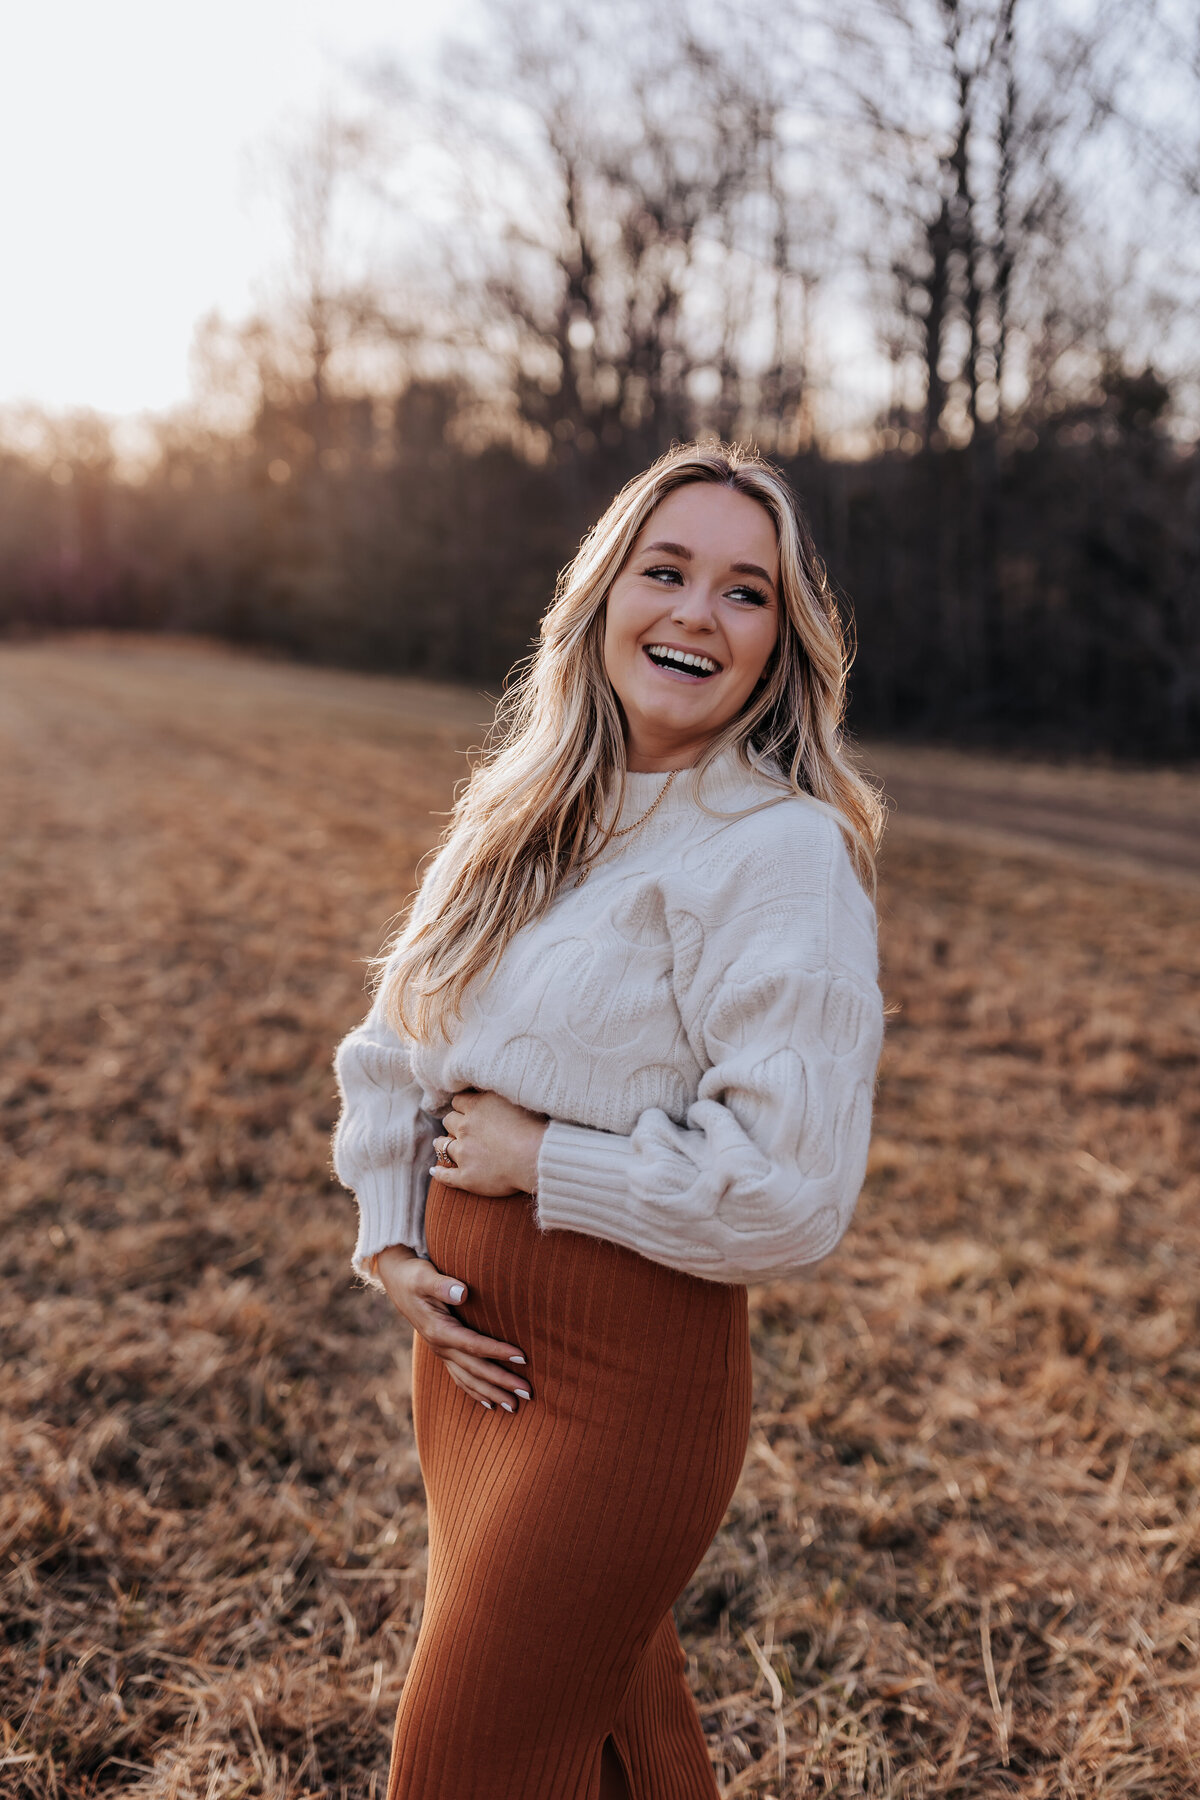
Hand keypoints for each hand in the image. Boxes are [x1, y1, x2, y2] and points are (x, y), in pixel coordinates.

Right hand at [373, 1244, 531, 1411]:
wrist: (397, 1282)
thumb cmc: (414, 1276)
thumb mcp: (425, 1276)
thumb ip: (443, 1285)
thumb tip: (463, 1292)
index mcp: (439, 1330)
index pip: (474, 1345)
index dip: (498, 1352)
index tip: (523, 1357)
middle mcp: (440, 1346)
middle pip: (475, 1369)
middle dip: (501, 1383)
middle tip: (527, 1393)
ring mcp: (442, 1352)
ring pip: (469, 1380)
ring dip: (492, 1394)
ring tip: (514, 1408)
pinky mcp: (444, 1352)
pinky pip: (461, 1378)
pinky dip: (476, 1392)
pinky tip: (490, 1404)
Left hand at [433, 1088, 546, 1196]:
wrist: (536, 1157)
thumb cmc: (534, 1127)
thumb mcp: (515, 1100)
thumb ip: (496, 1097)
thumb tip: (487, 1092)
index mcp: (477, 1107)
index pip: (458, 1102)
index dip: (463, 1106)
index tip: (467, 1110)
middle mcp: (465, 1128)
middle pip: (448, 1121)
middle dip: (453, 1124)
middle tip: (460, 1128)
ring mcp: (464, 1153)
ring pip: (442, 1145)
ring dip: (442, 1144)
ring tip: (442, 1145)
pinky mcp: (466, 1177)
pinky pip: (446, 1175)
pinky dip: (439, 1173)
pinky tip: (435, 1172)